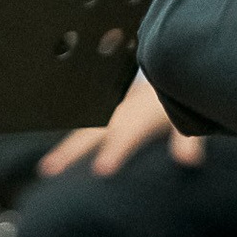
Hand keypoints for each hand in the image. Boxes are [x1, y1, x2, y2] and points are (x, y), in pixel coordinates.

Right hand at [37, 76, 199, 177]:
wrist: (169, 66)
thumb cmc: (176, 96)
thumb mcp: (186, 116)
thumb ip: (187, 139)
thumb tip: (189, 160)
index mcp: (139, 113)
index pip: (124, 133)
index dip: (114, 151)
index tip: (101, 169)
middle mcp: (120, 111)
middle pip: (92, 133)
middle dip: (71, 152)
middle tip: (50, 170)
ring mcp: (111, 111)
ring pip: (83, 131)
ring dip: (66, 149)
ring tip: (47, 169)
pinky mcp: (108, 112)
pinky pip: (87, 128)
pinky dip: (74, 142)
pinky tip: (61, 159)